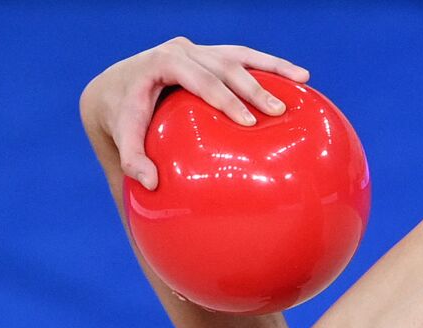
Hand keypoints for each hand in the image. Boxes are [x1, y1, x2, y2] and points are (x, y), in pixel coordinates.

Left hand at [79, 37, 309, 189]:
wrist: (119, 86)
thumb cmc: (125, 116)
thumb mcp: (124, 136)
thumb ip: (132, 159)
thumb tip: (150, 183)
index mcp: (163, 63)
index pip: (198, 78)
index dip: (223, 98)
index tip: (246, 121)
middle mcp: (183, 50)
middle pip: (224, 65)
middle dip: (253, 87)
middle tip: (277, 111)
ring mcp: (200, 49)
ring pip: (240, 55)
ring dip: (273, 67)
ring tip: (302, 79)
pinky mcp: (213, 54)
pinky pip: (245, 57)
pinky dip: (272, 65)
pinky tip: (300, 77)